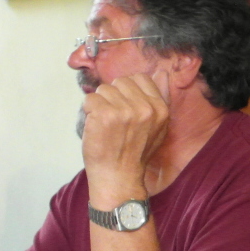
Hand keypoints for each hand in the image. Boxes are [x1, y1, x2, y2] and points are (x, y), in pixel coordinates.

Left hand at [81, 68, 169, 197]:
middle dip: (113, 97)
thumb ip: (159, 100)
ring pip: (103, 89)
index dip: (128, 91)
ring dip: (99, 104)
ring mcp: (125, 111)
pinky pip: (90, 99)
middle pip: (120, 81)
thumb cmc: (135, 154)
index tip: (124, 107)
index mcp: (160, 109)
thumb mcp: (158, 127)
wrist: (119, 178)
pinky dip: (88, 112)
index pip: (140, 78)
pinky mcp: (105, 114)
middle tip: (114, 120)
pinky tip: (96, 127)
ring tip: (105, 125)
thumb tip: (161, 73)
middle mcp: (145, 108)